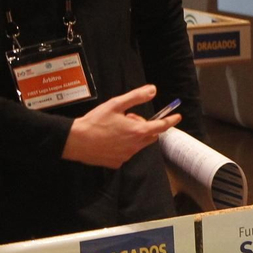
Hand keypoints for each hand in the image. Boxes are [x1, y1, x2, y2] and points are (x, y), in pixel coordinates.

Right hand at [62, 85, 180, 168]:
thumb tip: (152, 90)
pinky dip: (123, 145)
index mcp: (138, 131)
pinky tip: (109, 140)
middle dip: (145, 126)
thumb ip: (136, 97)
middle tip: (127, 118)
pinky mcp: (116, 162)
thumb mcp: (116, 104)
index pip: (161, 126)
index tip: (177, 116)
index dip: (170, 120)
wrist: (75, 141)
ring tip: (115, 128)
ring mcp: (126, 156)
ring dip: (134, 136)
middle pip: (150, 135)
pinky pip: (126, 153)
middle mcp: (135, 146)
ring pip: (138, 144)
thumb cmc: (95, 121)